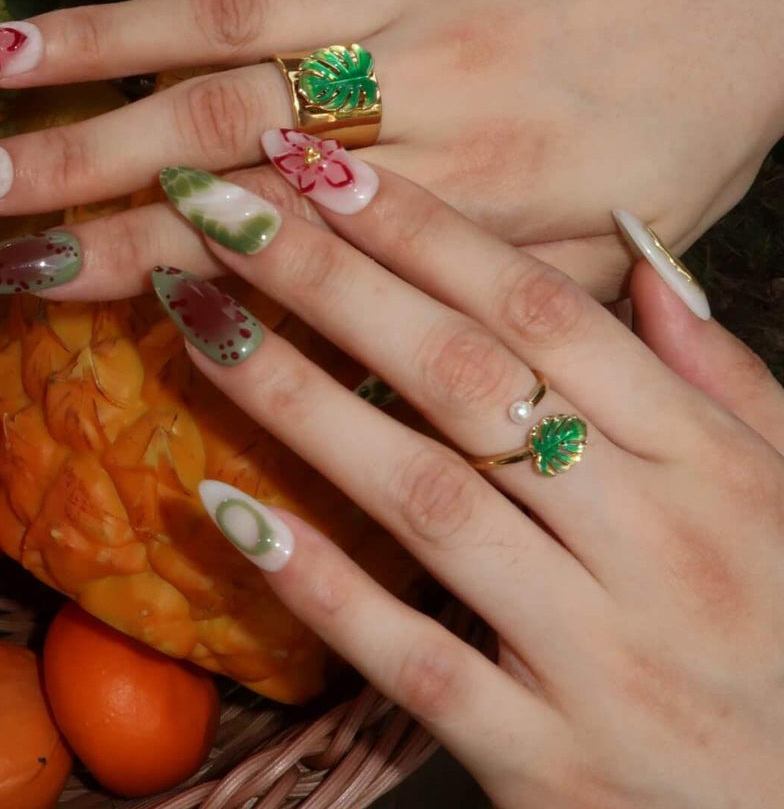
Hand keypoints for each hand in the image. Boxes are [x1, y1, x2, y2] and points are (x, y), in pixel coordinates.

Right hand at [0, 0, 783, 301]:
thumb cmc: (672, 146)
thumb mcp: (584, 269)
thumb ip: (449, 319)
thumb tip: (323, 376)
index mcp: (461, 197)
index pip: (254, 238)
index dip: (120, 259)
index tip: (7, 273)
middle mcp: (413, 86)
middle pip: (204, 126)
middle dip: (56, 157)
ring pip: (215, 20)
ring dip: (76, 41)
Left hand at [140, 163, 783, 808]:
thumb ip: (717, 374)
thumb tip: (641, 252)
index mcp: (708, 463)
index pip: (542, 312)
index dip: (421, 230)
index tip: (317, 166)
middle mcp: (652, 541)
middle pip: (461, 377)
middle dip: (329, 281)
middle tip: (218, 212)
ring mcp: (596, 654)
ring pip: (422, 496)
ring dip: (297, 400)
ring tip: (198, 321)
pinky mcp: (545, 759)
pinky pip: (411, 657)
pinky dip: (317, 581)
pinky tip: (228, 511)